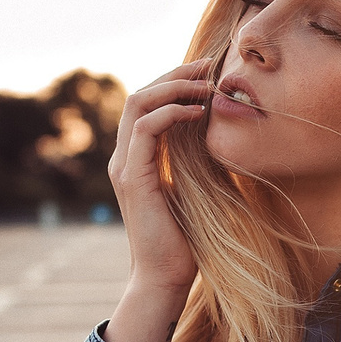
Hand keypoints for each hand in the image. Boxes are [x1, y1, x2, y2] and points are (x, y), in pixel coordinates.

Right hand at [109, 58, 213, 293]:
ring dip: (174, 87)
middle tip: (210, 65)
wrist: (166, 277)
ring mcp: (124, 166)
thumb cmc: (184, 239)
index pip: (147, 104)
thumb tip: (216, 132)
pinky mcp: (132, 177)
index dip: (175, 81)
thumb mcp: (192, 187)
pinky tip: (199, 113)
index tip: (208, 72)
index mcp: (136, 158)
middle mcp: (124, 157)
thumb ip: (192, 160)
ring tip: (207, 85)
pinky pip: (146, 128)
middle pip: (139, 94)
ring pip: (137, 104)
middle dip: (175, 74)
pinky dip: (172, 113)